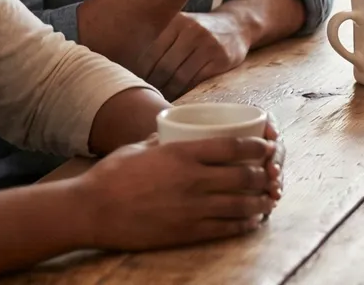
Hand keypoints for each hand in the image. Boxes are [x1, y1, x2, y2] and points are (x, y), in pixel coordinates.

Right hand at [73, 132, 278, 250]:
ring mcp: (192, 208)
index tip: (268, 147)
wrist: (91, 211)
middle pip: (245, 176)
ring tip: (269, 199)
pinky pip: (226, 228)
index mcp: (183, 154)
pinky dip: (245, 224)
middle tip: (273, 174)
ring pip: (241, 204)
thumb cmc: (112, 175)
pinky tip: (252, 221)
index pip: (234, 147)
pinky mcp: (187, 232)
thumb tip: (177, 132)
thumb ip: (165, 140)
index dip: (258, 148)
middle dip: (265, 175)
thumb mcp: (141, 147)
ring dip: (261, 201)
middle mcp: (193, 180)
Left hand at [136, 12, 250, 98]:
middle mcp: (192, 31)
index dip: (141, 72)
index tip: (134, 83)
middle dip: (153, 84)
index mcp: (177, 21)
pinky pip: (196, 81)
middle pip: (164, 66)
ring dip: (167, 91)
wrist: (237, 25)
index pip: (151, 52)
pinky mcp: (221, 60)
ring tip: (158, 98)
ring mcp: (208, 45)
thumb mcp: (182, 23)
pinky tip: (177, 96)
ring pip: (179, 76)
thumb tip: (129, 64)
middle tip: (144, 95)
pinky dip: (184, 91)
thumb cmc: (200, 30)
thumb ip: (161, 37)